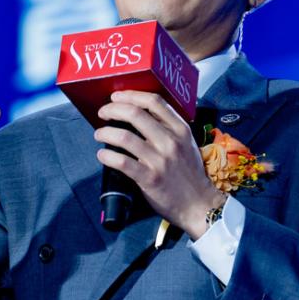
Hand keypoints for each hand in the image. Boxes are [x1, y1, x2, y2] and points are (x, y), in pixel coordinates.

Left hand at [93, 90, 224, 237]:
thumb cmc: (190, 173)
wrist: (198, 204)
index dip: (131, 95)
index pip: (154, 102)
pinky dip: (107, 156)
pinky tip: (102, 154)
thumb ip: (169, 128)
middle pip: (135, 114)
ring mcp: (159, 160)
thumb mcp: (187, 144)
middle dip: (113, 109)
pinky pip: (122, 162)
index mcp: (180, 130)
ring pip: (124, 137)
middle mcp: (170, 141)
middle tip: (103, 112)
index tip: (117, 96)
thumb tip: (142, 115)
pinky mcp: (149, 178)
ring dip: (106, 132)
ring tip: (99, 133)